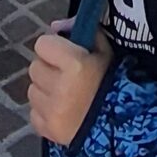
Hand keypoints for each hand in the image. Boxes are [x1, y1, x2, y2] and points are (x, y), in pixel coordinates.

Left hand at [27, 24, 112, 146]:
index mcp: (74, 64)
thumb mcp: (105, 51)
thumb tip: (56, 26)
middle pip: (35, 67)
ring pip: (32, 90)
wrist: (124, 125)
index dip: (53, 47)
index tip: (64, 54)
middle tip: (65, 75)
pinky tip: (62, 111)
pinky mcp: (48, 130)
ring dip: (45, 90)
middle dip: (48, 69)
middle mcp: (59, 87)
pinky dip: (44, 111)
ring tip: (65, 95)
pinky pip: (34, 113)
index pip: (42, 44)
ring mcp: (52, 112)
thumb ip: (81, 31)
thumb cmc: (113, 83)